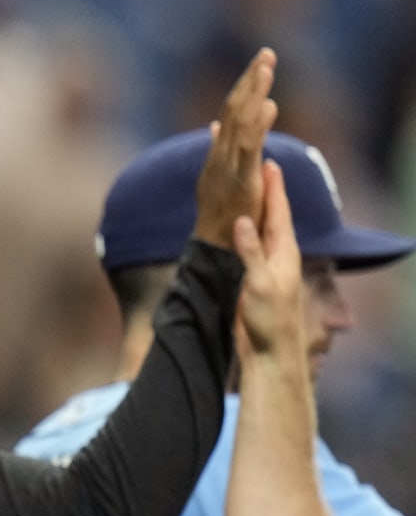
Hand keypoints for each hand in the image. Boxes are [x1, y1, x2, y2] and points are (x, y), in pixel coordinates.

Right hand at [192, 47, 276, 249]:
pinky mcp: (239, 181)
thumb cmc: (220, 216)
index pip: (231, 112)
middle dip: (250, 80)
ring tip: (267, 68)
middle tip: (266, 54)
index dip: (245, 86)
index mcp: (218, 153)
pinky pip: (248, 148)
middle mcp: (220, 155)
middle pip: (234, 109)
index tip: (260, 63)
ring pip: (240, 122)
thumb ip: (218, 149)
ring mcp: (227, 167)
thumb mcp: (216, 177)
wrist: (213, 247)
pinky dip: (258, 126)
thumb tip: (215, 126)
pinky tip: (269, 105)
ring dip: (254, 93)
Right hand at [234, 161, 304, 363]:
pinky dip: (240, 230)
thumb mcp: (261, 284)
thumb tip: (243, 220)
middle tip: (255, 166)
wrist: (268, 352)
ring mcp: (265, 267)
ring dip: (251, 209)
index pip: (279, 211)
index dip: (273, 187)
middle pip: (270, 216)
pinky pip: (247, 246)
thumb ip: (252, 252)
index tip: (268, 162)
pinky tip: (232, 226)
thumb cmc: (269, 320)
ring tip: (243, 189)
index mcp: (283, 252)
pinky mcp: (252, 279)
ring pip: (259, 230)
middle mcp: (276, 255)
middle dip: (263, 192)